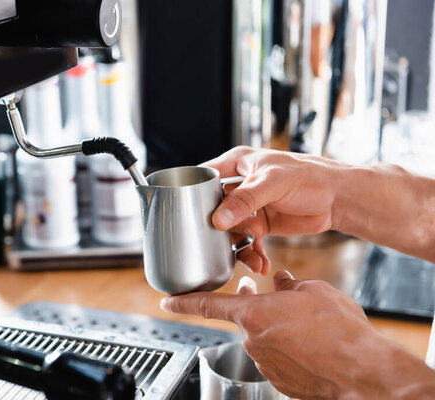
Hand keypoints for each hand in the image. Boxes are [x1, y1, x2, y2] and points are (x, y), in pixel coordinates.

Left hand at [161, 271, 434, 399]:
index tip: (167, 302)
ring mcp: (265, 364)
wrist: (361, 372)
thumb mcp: (314, 291)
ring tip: (306, 323)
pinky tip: (309, 343)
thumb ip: (290, 285)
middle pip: (244, 318)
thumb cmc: (338, 330)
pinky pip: (277, 357)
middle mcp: (253, 340)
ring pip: (264, 338)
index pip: (207, 305)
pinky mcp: (279, 380)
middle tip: (259, 289)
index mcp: (254, 314)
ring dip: (276, 327)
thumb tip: (283, 280)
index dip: (183, 302)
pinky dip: (287, 347)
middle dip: (253, 305)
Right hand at [203, 147, 342, 273]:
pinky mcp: (261, 225)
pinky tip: (261, 264)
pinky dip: (252, 254)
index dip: (192, 192)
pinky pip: (248, 242)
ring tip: (251, 260)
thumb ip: (245, 200)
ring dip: (237, 247)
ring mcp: (250, 207)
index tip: (183, 213)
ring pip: (230, 229)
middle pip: (214, 207)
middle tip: (217, 246)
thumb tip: (217, 220)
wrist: (339, 198)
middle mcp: (240, 185)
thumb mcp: (273, 183)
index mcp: (238, 163)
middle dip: (215, 229)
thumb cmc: (309, 177)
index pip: (205, 176)